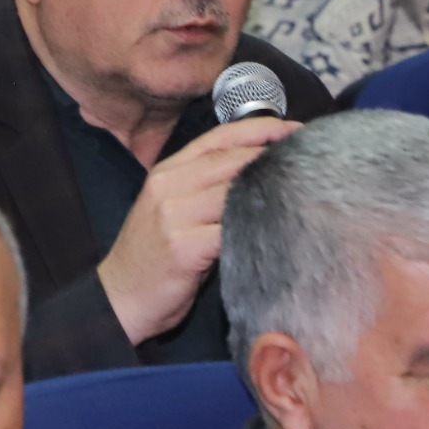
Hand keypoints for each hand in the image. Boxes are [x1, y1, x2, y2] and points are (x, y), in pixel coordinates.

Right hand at [97, 117, 298, 342]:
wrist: (119, 299)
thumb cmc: (154, 259)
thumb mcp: (173, 211)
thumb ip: (206, 189)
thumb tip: (260, 175)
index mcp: (168, 171)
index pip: (219, 138)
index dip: (261, 129)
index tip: (296, 130)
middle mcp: (169, 185)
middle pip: (232, 159)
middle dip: (274, 155)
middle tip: (310, 157)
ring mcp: (174, 214)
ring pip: (235, 191)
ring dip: (272, 191)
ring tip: (303, 192)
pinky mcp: (184, 245)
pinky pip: (231, 230)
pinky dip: (257, 228)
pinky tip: (279, 230)